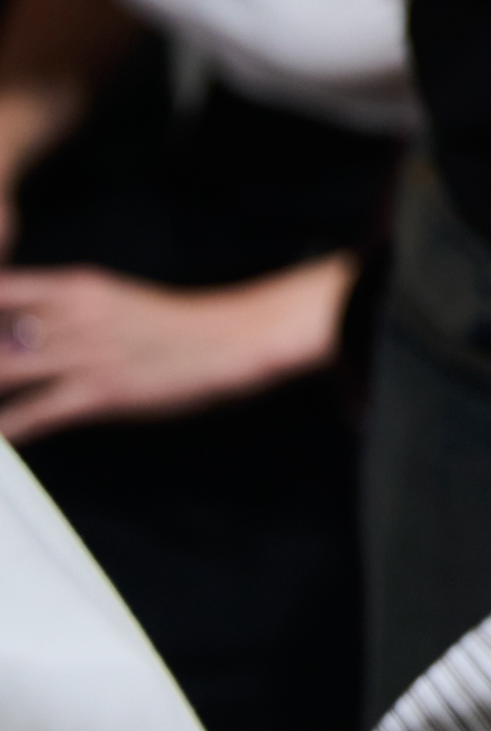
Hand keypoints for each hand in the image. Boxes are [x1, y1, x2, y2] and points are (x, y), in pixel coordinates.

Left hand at [0, 256, 352, 443]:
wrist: (229, 338)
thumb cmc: (172, 323)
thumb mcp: (111, 299)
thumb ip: (60, 309)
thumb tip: (16, 328)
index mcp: (73, 286)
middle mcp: (70, 316)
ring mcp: (83, 354)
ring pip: (1, 372)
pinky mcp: (99, 392)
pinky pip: (34, 415)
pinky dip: (7, 431)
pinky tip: (0, 443)